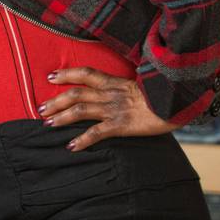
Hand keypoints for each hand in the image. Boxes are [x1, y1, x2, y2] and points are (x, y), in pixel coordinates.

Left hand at [39, 66, 177, 149]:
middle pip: (76, 94)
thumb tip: (115, 91)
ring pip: (80, 110)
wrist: (180, 103)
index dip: (67, 74)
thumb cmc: (164, 95)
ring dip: (61, 117)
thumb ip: (124, 88)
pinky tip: (71, 146)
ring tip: (47, 124)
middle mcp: (110, 94)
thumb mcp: (142, 85)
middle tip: (39, 108)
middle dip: (55, 101)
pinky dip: (82, 140)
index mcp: (115, 82)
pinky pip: (97, 133)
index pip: (85, 73)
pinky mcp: (121, 125)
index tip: (50, 77)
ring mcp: (114, 110)